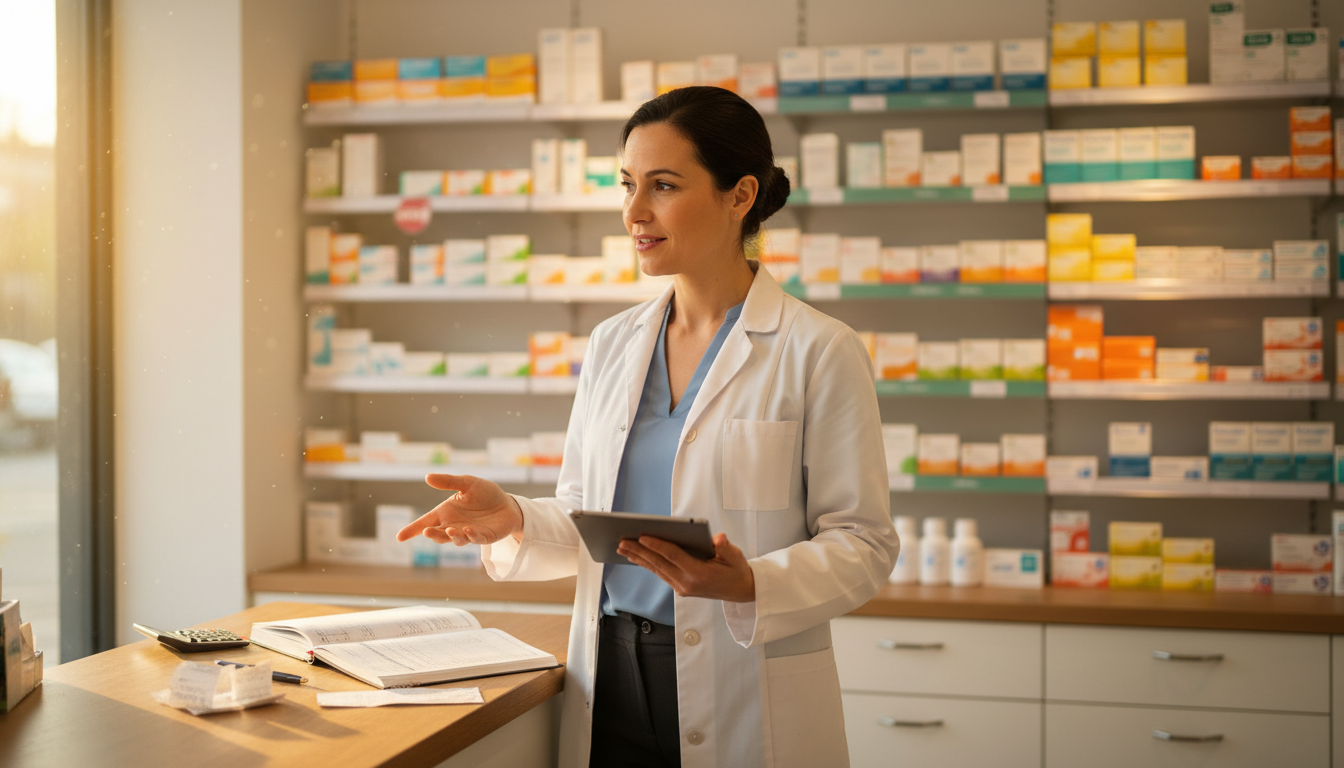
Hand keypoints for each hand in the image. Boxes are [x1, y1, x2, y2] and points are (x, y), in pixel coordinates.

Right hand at [396, 474, 524, 545]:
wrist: (508, 504)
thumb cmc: (485, 494)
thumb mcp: (467, 483)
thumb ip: (448, 482)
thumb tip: (427, 477)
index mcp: (446, 512)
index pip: (425, 522)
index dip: (412, 530)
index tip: (399, 537)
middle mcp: (454, 525)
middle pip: (437, 534)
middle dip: (431, 534)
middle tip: (427, 531)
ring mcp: (468, 533)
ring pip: (454, 539)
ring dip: (450, 536)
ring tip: (449, 530)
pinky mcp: (483, 537)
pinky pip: (475, 539)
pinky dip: (471, 536)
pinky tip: (468, 530)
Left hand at [617, 533, 755, 602]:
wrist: (741, 592)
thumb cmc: (737, 571)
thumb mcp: (736, 557)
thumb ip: (726, 548)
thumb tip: (718, 538)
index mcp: (699, 574)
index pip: (674, 556)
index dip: (658, 545)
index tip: (643, 536)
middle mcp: (687, 583)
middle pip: (659, 564)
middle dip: (639, 551)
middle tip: (622, 541)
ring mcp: (682, 588)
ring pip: (657, 570)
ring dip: (639, 558)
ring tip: (623, 548)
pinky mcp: (680, 588)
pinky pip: (661, 574)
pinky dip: (648, 564)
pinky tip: (637, 557)